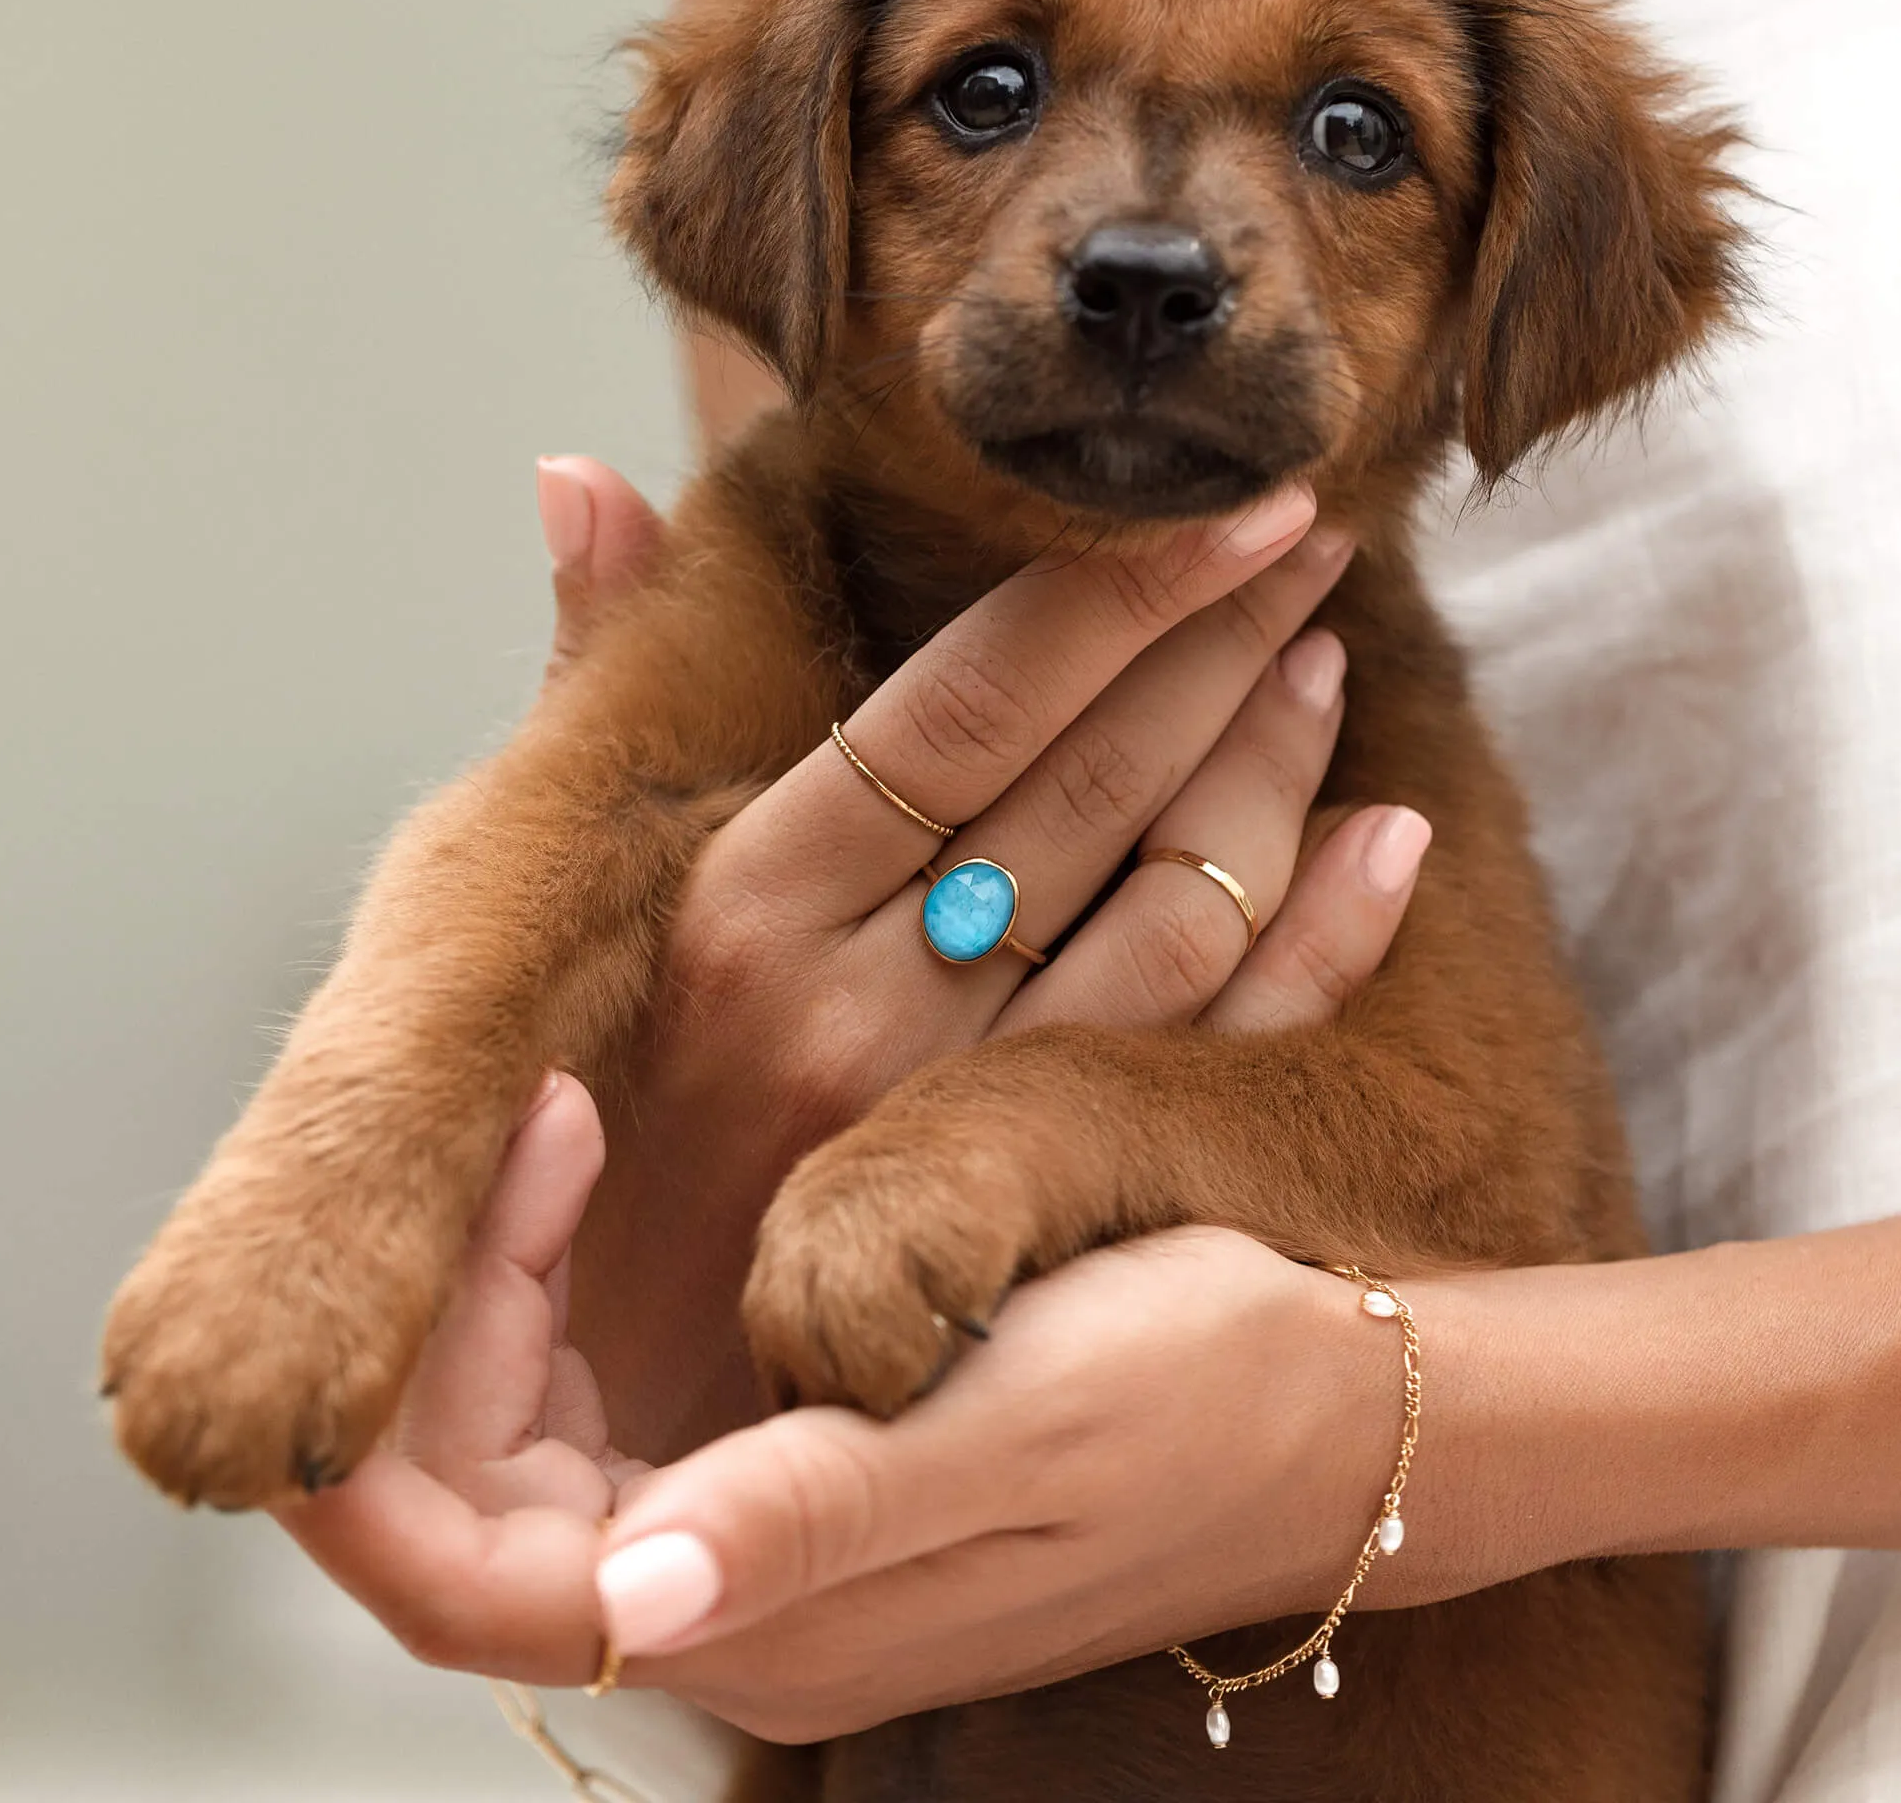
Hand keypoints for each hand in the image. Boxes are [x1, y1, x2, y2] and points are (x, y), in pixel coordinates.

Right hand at [530, 459, 1428, 1465]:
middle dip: (1220, 639)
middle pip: (1091, 784)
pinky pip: (1215, 1056)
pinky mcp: (1038, 1203)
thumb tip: (574, 471)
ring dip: (1273, 766)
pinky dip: (1319, 941)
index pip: (965, 706)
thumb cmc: (561, 1132)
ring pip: (1173, 906)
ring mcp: (962, 1114)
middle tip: (1311, 529)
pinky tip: (1384, 842)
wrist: (621, 1430)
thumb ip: (585, 677)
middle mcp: (857, 1001)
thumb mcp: (515, 895)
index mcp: (740, 902)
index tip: (1231, 503)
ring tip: (1327, 652)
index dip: (1114, 596)